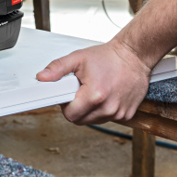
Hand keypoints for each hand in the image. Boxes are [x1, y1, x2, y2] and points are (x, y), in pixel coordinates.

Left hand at [37, 40, 151, 124]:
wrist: (134, 55)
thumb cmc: (108, 56)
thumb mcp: (78, 58)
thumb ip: (57, 68)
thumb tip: (41, 78)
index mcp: (94, 95)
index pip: (70, 115)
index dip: (66, 105)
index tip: (69, 95)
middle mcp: (108, 107)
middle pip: (81, 120)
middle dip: (77, 108)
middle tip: (81, 90)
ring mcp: (119, 113)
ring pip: (94, 121)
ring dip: (90, 110)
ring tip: (95, 90)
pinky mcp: (127, 114)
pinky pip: (107, 118)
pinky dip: (103, 110)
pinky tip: (106, 95)